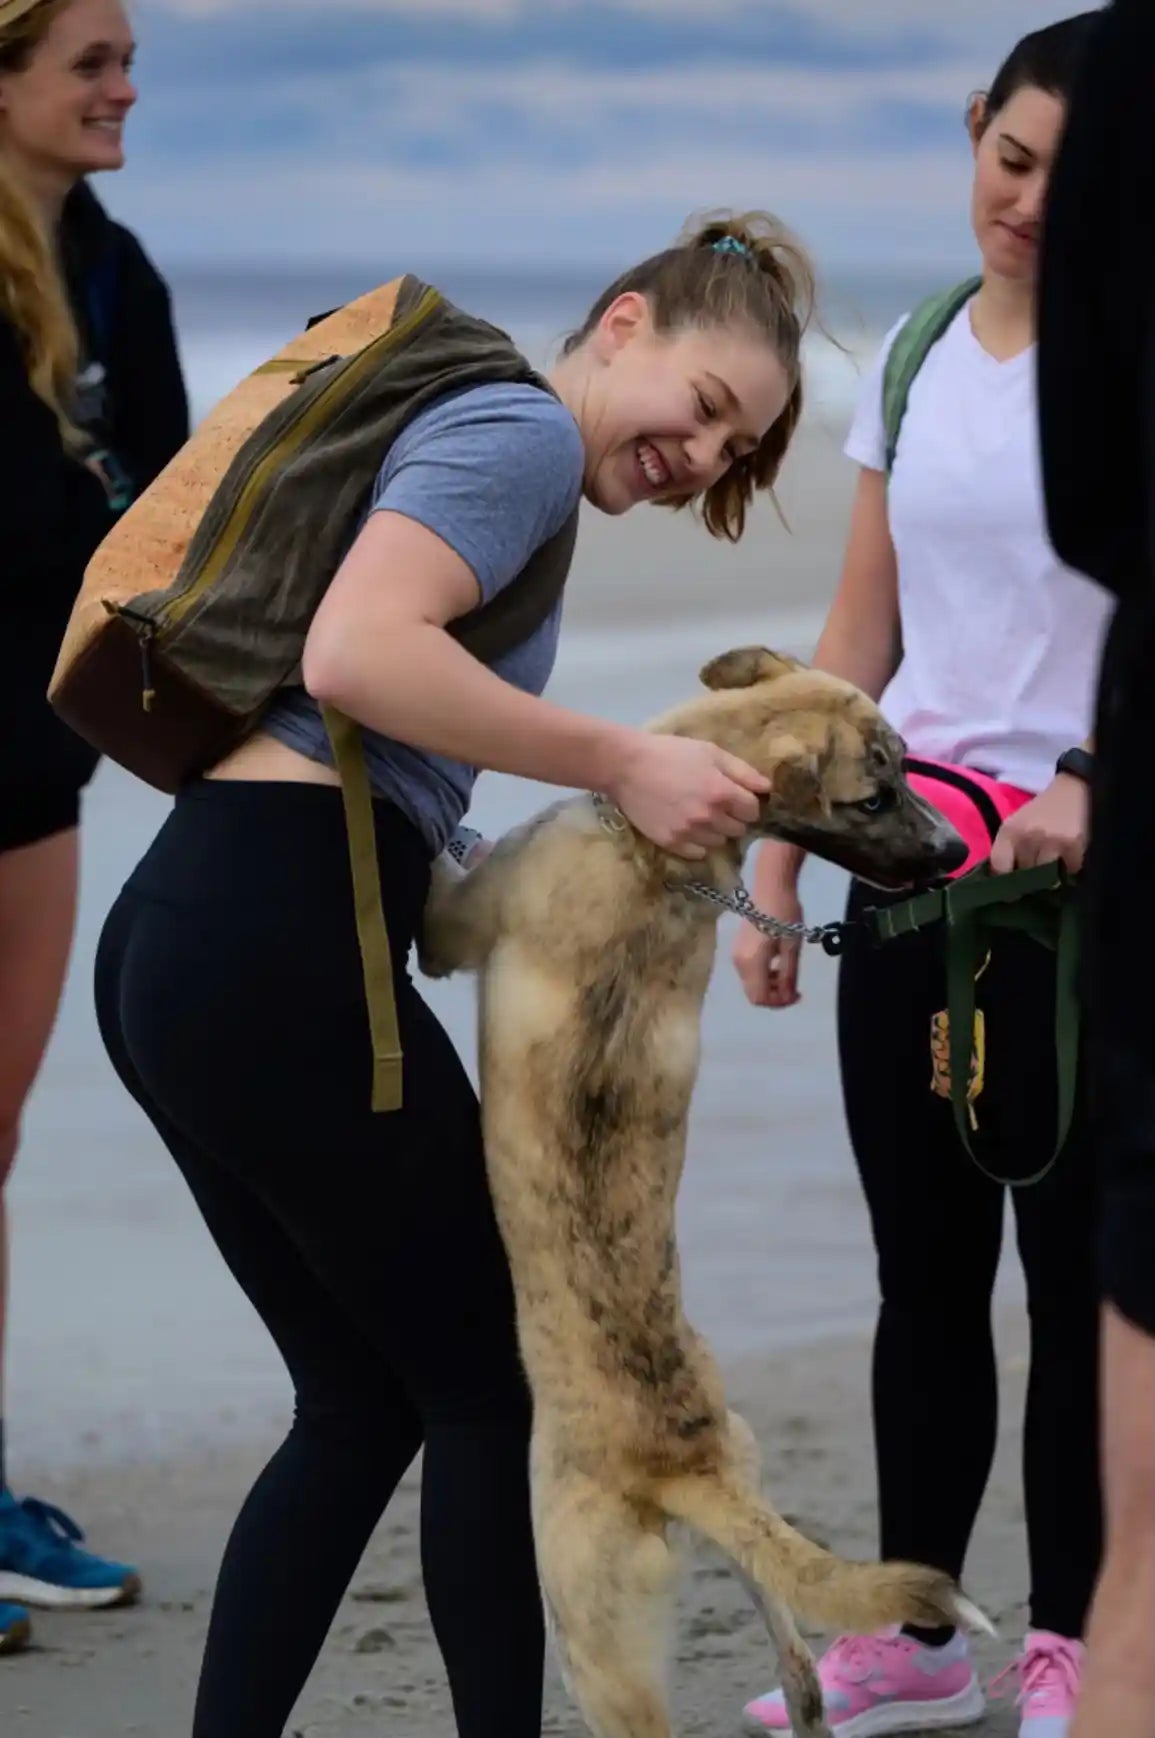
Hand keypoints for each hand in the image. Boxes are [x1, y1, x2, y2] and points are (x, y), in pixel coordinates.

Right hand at [605, 733, 770, 860]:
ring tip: (700, 814)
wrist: (627, 767)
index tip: (736, 796)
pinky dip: (698, 842)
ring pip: (719, 842)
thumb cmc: (671, 753)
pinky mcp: (670, 843)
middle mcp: (708, 817)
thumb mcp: (710, 752)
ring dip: (716, 830)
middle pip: (738, 829)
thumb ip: (742, 772)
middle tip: (716, 803)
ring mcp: (688, 833)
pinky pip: (698, 852)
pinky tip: (687, 825)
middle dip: (733, 817)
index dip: (747, 803)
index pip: (752, 811)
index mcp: (721, 793)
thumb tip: (767, 788)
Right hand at [732, 877, 803, 1007]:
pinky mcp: (739, 948)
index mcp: (752, 963)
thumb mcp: (792, 947)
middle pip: (754, 994)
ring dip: (770, 985)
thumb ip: (789, 975)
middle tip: (795, 988)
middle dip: (775, 996)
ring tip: (789, 974)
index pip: (760, 997)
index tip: (798, 995)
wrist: (770, 887)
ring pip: (752, 984)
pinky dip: (765, 975)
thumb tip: (788, 997)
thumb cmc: (784, 914)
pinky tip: (778, 964)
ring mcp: (736, 955)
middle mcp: (739, 963)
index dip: (779, 1002)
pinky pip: (750, 972)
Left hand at [989, 772, 1088, 875]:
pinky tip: (1069, 853)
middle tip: (1038, 865)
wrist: (1072, 790)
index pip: (999, 867)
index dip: (1005, 879)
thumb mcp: (1016, 825)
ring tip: (1054, 859)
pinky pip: (1069, 869)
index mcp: (1009, 831)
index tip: (1011, 886)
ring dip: (1051, 872)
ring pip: (1047, 876)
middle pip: (1025, 874)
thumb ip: (1008, 849)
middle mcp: (1027, 836)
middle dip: (1030, 875)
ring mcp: (1050, 841)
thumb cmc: (1041, 812)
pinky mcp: (1072, 844)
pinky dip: (1071, 866)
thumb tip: (1003, 880)